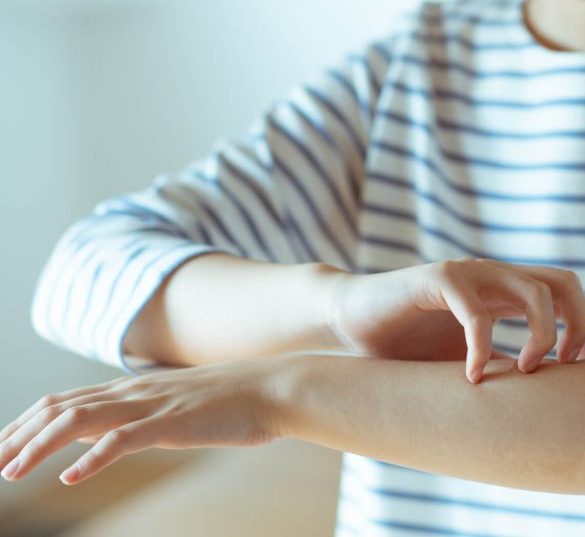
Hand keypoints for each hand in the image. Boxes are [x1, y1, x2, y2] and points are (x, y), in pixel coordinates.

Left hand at [0, 356, 286, 485]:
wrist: (274, 388)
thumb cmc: (234, 401)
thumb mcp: (180, 406)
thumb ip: (148, 415)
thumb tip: (121, 433)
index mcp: (133, 390)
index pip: (64, 401)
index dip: (27, 423)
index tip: (2, 446)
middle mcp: (133, 393)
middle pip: (60, 409)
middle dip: (18, 436)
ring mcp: (151, 406)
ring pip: (80, 421)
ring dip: (39, 447)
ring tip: (11, 473)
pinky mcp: (172, 424)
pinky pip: (123, 440)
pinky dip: (92, 459)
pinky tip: (71, 479)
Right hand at [329, 258, 584, 383]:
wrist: (351, 323)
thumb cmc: (408, 345)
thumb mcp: (467, 357)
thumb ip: (502, 364)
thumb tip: (544, 401)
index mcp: (506, 290)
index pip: (567, 291)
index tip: (579, 367)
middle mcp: (494, 276)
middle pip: (564, 282)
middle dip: (578, 325)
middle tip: (564, 366)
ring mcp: (469, 273)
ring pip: (533, 290)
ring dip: (541, 335)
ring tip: (523, 371)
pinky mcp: (437, 279)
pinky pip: (477, 311)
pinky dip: (481, 346)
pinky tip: (471, 375)